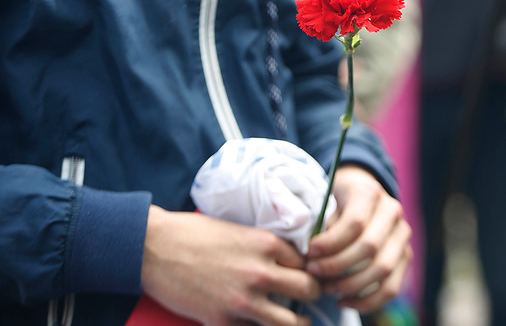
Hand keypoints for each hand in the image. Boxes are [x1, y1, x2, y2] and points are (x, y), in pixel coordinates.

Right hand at [141, 206, 321, 325]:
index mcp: (265, 243)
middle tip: (308, 297)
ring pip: (291, 322)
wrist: (154, 248)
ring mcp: (243, 300)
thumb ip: (263, 245)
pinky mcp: (223, 321)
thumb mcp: (237, 229)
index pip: (306, 261)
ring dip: (297, 321)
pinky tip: (260, 324)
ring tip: (297, 320)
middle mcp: (260, 271)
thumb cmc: (192, 233)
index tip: (304, 274)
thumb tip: (284, 258)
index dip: (307, 268)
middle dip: (312, 294)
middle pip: (308, 289)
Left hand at [305, 166, 412, 312]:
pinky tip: (343, 301)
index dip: (331, 242)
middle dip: (337, 265)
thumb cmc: (336, 200)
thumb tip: (313, 253)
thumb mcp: (326, 200)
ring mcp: (402, 235)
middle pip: (369, 247)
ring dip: (350, 284)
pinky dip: (367, 301)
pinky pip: (391, 287)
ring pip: (382, 269)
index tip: (309, 252)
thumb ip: (322, 223)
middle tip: (313, 271)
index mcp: (370, 192)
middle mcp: (392, 212)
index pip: (355, 223)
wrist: (360, 195)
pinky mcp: (405, 257)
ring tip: (326, 287)